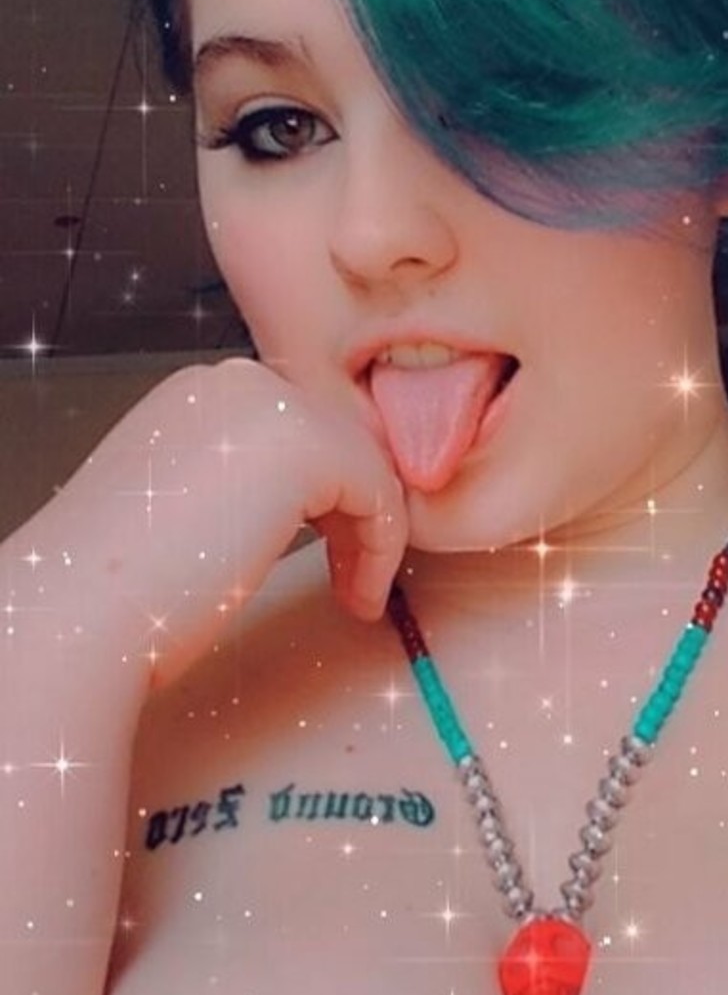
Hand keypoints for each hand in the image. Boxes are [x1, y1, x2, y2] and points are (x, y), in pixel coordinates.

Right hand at [55, 357, 407, 690]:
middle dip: (357, 511)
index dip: (331, 496)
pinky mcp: (301, 443)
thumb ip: (246, 487)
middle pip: (339, 437)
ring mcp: (266, 404)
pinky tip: (357, 596)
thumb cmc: (120, 590)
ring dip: (371, 535)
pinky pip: (381, 491)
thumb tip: (312, 504)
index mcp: (198, 396)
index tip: (335, 557)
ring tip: (355, 595)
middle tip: (354, 581)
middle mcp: (231, 383)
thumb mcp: (194, 511)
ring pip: (365, 462)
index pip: (300, 427)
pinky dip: (381, 549)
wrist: (80, 610)